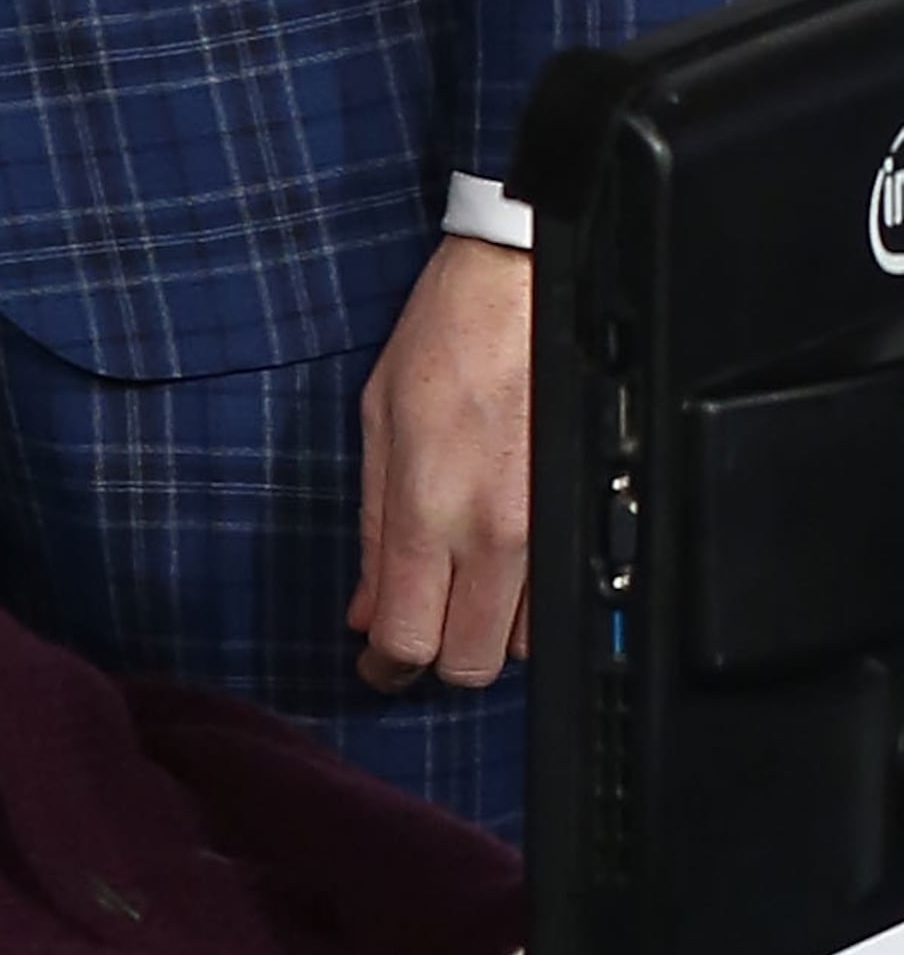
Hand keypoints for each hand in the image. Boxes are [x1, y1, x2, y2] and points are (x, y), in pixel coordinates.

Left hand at [352, 231, 531, 690]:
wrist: (528, 286)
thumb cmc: (447, 340)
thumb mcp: (379, 425)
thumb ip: (374, 530)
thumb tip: (366, 608)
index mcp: (430, 511)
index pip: (409, 639)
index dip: (388, 668)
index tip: (380, 668)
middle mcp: (496, 536)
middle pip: (472, 663)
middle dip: (440, 659)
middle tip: (421, 630)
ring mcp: (550, 531)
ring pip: (524, 643)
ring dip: (490, 630)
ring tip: (465, 589)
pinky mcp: (588, 516)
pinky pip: (563, 600)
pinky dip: (532, 603)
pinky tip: (507, 570)